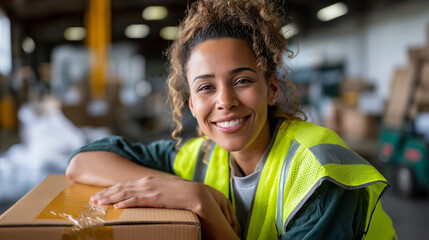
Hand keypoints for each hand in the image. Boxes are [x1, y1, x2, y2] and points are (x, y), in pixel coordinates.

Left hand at [90, 176, 240, 236]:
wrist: (196, 194)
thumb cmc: (179, 195)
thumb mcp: (162, 192)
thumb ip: (151, 194)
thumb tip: (143, 200)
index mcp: (148, 181)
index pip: (125, 185)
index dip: (111, 190)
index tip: (100, 195)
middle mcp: (147, 182)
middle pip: (122, 187)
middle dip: (106, 193)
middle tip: (93, 200)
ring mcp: (151, 188)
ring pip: (126, 192)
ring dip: (111, 197)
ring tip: (99, 203)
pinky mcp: (157, 196)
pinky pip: (139, 200)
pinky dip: (127, 202)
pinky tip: (118, 206)